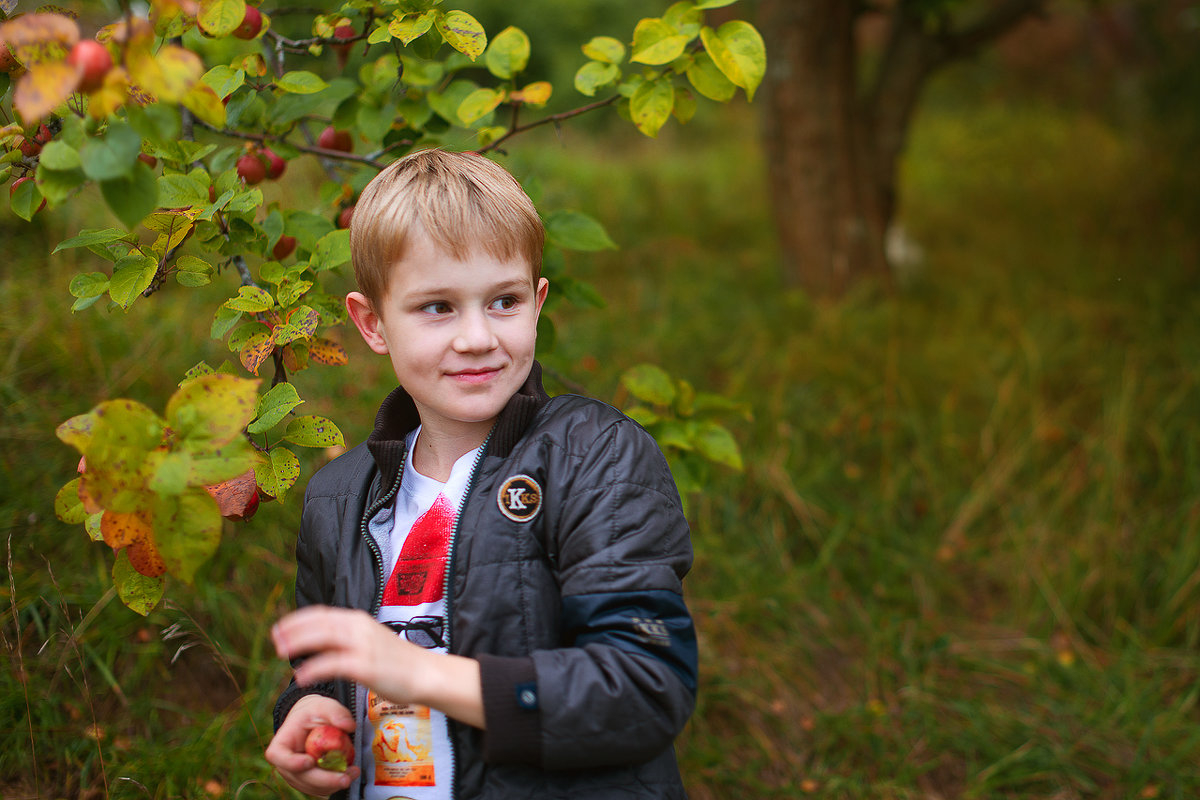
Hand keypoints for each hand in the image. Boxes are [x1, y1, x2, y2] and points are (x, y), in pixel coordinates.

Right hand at [265, 694, 359, 795]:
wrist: (314, 721)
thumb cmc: (315, 713)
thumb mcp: (324, 706)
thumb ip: (336, 712)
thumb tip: (349, 726)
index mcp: (282, 744)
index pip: (278, 756)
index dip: (292, 763)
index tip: (309, 761)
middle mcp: (285, 764)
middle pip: (300, 777)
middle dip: (324, 780)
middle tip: (345, 778)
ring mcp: (297, 775)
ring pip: (312, 787)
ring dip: (333, 783)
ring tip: (353, 772)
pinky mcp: (309, 782)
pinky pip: (321, 788)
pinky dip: (335, 784)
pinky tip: (349, 773)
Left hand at [272, 606, 430, 703]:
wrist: (423, 673)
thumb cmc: (395, 661)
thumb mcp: (369, 640)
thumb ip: (347, 637)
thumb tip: (321, 640)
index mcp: (358, 619)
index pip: (320, 614)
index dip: (296, 620)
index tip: (279, 629)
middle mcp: (359, 627)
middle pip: (318, 623)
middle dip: (292, 631)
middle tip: (275, 641)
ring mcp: (363, 645)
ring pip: (322, 638)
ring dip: (298, 644)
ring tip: (282, 654)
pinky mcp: (365, 666)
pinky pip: (332, 664)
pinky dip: (313, 669)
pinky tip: (301, 678)